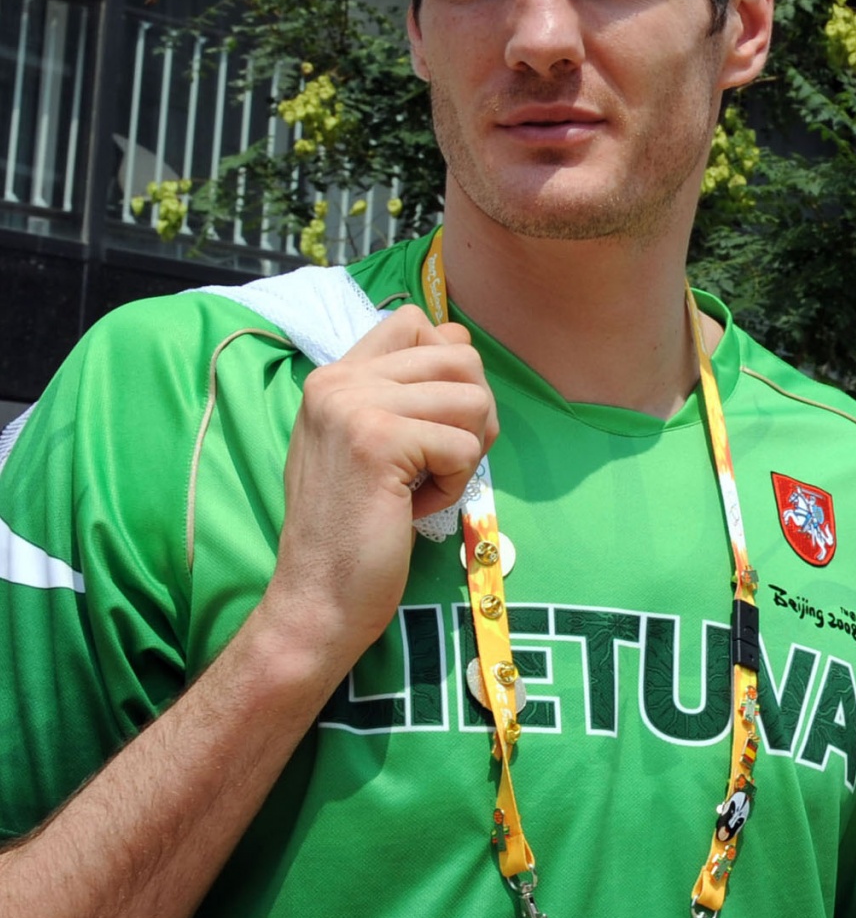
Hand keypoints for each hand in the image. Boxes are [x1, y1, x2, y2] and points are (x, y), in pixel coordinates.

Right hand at [255, 307, 498, 677]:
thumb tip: (462, 343)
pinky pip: (464, 446)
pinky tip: (415, 507)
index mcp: (336, 376)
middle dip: (475, 413)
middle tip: (442, 461)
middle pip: (460, 355)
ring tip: (425, 485)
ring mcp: (355, 407)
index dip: (451, 367)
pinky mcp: (377, 442)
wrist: (318, 595)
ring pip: (474, 398)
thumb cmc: (357, 526)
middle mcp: (339, 380)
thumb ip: (404, 393)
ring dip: (468, 451)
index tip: (433, 422)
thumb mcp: (372, 443)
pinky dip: (456, 485)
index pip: (418, 323)